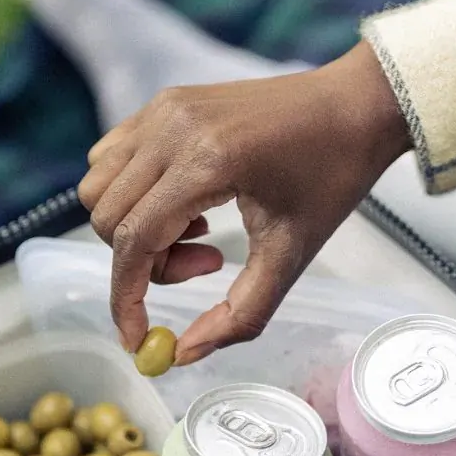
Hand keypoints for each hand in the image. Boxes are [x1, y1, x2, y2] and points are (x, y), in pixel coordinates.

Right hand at [79, 41, 409, 363]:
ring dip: (135, 227)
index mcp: (206, 161)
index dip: (126, 298)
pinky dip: (134, 194)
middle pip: (109, 218)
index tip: (137, 337)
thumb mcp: (292, 255)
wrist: (354, 108)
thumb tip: (184, 353)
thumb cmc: (331, 178)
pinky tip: (189, 202)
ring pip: (101, 188)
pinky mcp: (164, 102)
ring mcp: (163, 109)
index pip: (133, 240)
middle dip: (146, 262)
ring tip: (198, 229)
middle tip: (209, 262)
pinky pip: (113, 158)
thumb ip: (240, 313)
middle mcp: (172, 129)